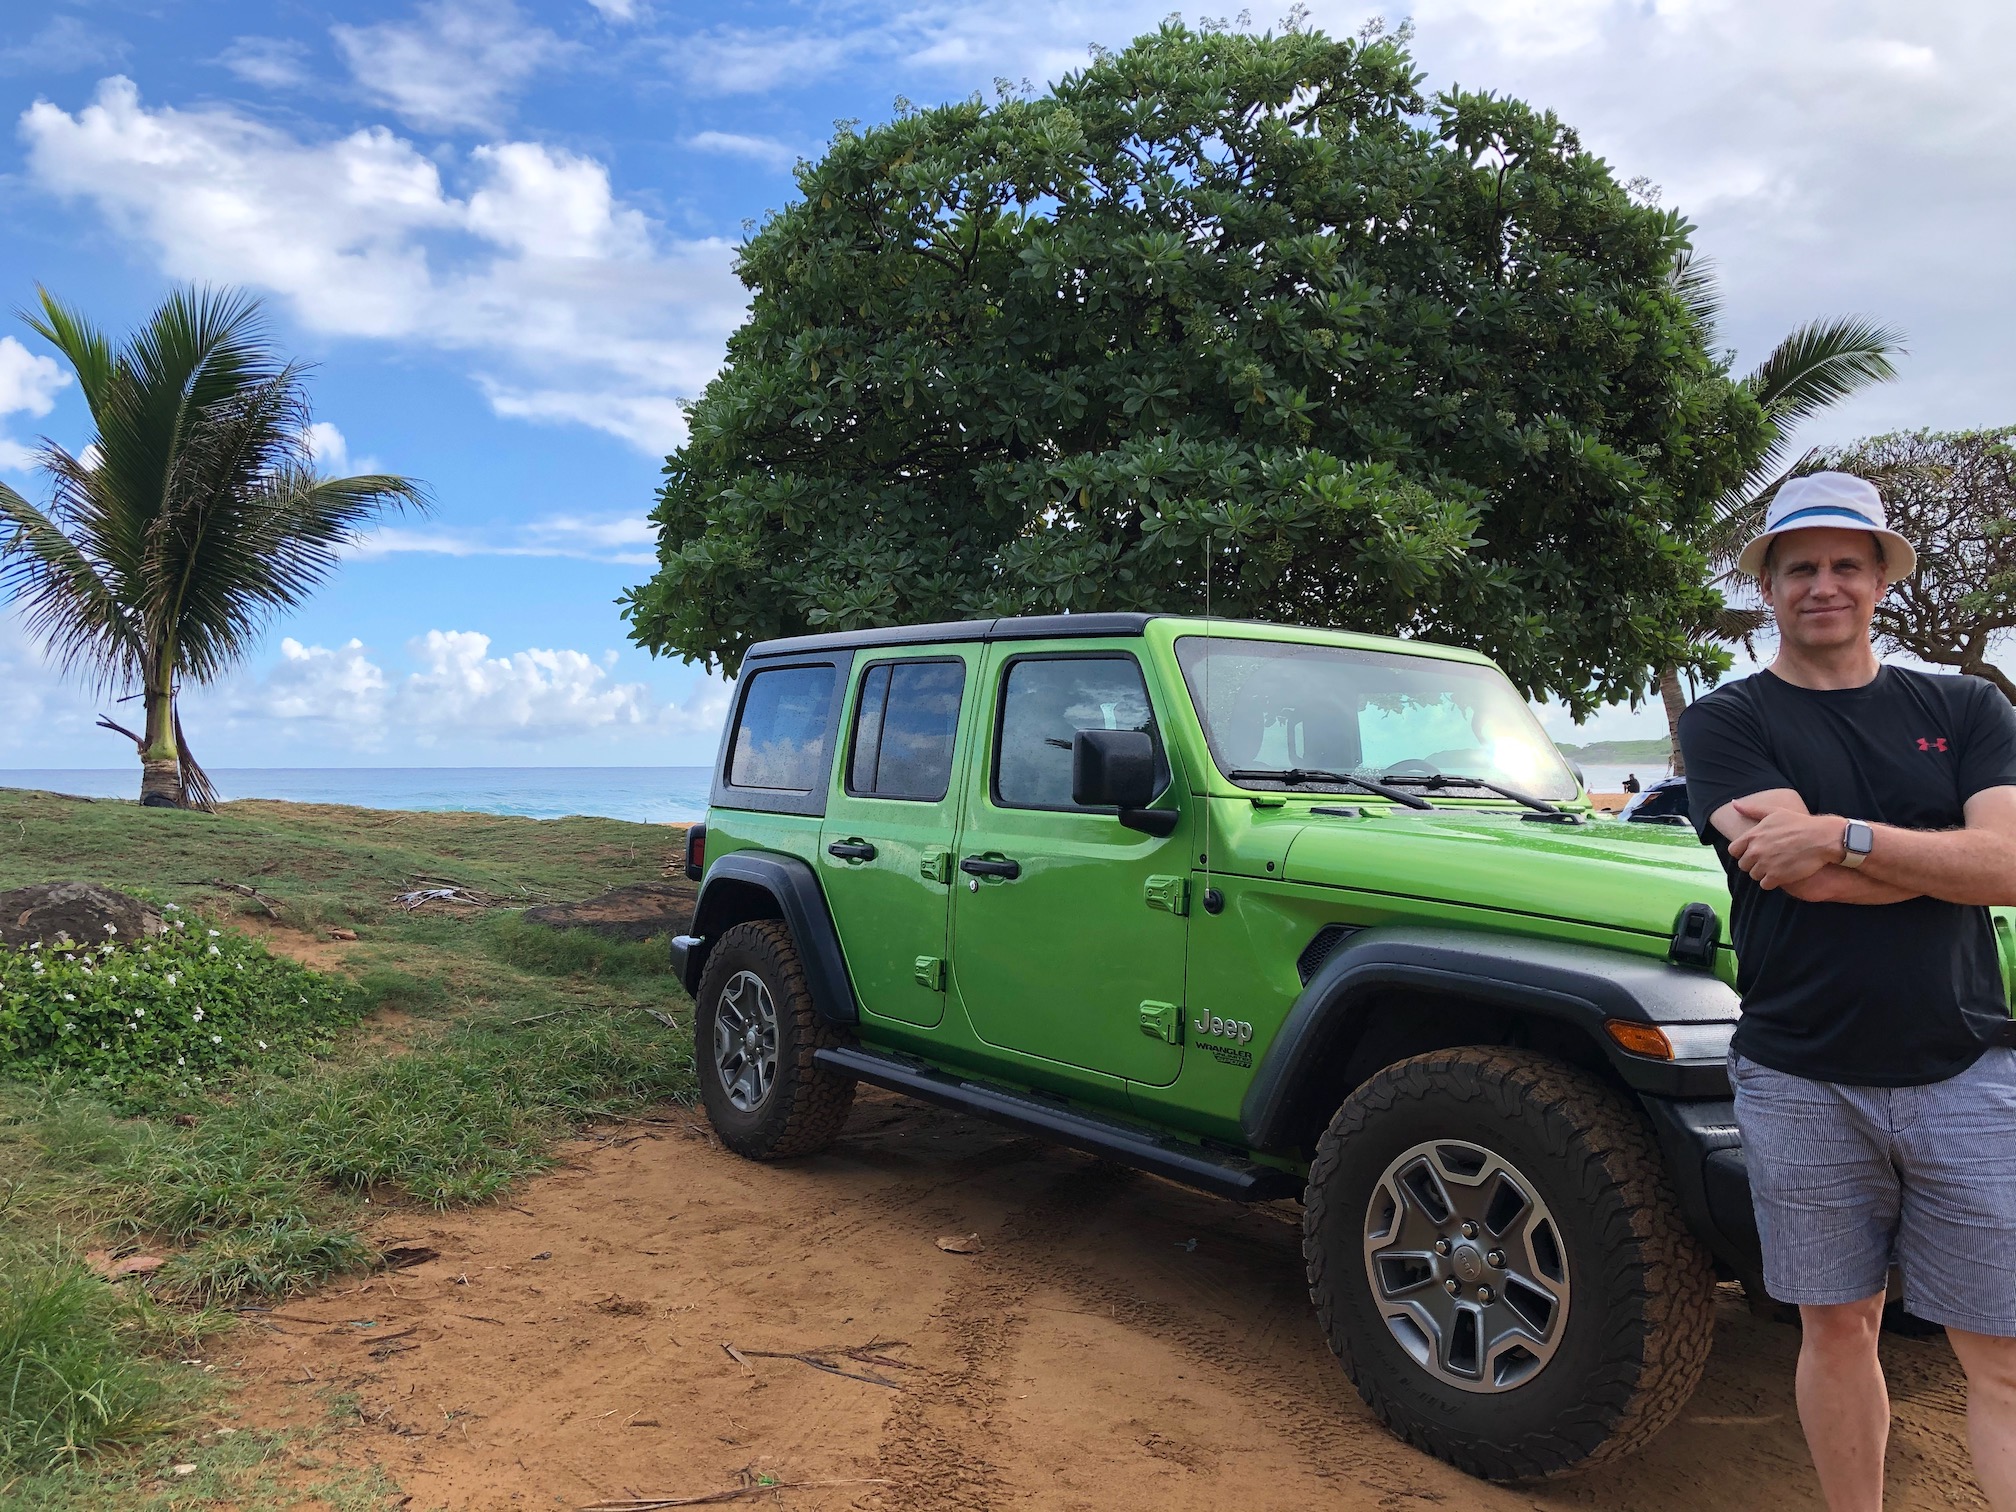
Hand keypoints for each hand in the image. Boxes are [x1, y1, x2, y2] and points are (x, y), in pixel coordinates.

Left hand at [1726, 799, 1843, 889]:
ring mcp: (1765, 864)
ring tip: (1777, 866)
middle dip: (1753, 863)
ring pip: (1754, 875)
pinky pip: (1765, 884)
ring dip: (1763, 873)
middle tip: (1768, 860)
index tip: (1755, 852)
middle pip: (1743, 865)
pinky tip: (1782, 874)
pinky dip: (1772, 882)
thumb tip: (1734, 804)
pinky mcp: (1776, 876)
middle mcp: (1756, 850)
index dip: (1742, 852)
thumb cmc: (1800, 824)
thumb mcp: (1775, 812)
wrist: (1822, 838)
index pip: (1734, 851)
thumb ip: (1752, 810)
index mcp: (1753, 835)